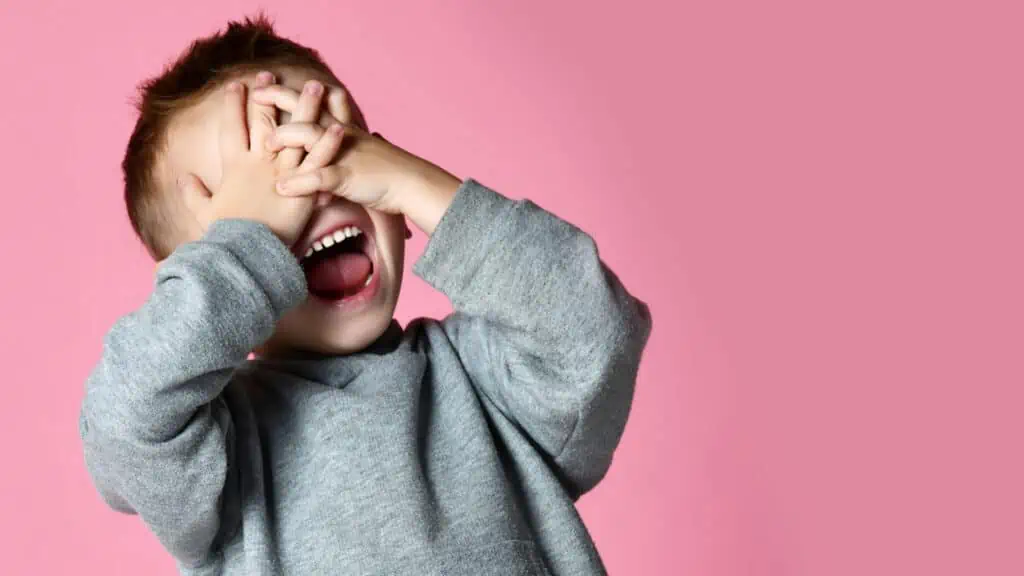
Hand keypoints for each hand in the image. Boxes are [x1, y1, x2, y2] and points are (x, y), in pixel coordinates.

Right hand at [177, 76, 343, 246]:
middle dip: (268, 96)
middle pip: (265, 121)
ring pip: (296, 133)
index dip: (234, 106)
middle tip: (271, 74)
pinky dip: (328, 143)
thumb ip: (193, 194)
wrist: (243, 254)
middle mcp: (258, 163)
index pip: (233, 128)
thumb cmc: (224, 236)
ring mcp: (281, 173)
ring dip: (306, 109)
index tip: (236, 85)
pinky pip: (319, 161)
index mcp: (235, 167)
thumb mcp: (204, 212)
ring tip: (315, 86)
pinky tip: (339, 125)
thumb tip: (182, 179)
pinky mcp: (302, 187)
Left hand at [253, 84, 460, 234]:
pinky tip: (281, 188)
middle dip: (280, 98)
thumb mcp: (361, 154)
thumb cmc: (386, 172)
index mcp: (340, 129)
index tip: (265, 84)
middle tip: (256, 94)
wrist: (411, 183)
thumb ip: (342, 154)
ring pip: (310, 136)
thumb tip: (341, 154)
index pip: (312, 101)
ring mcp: (342, 155)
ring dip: (286, 137)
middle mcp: (339, 136)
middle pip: (307, 109)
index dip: (288, 92)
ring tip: (265, 145)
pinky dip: (299, 183)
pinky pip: (320, 177)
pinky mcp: (347, 177)